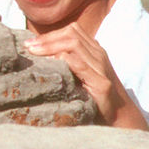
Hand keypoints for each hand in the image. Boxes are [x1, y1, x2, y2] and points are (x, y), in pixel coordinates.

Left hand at [24, 26, 148, 130]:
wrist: (120, 117)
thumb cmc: (95, 96)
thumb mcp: (81, 75)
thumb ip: (68, 63)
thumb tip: (38, 55)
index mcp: (94, 50)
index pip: (71, 31)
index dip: (50, 34)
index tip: (30, 43)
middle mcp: (99, 54)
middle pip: (71, 34)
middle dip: (47, 38)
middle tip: (28, 47)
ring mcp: (101, 67)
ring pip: (74, 44)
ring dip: (51, 46)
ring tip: (34, 52)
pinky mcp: (102, 83)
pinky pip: (81, 64)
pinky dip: (65, 60)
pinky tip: (52, 62)